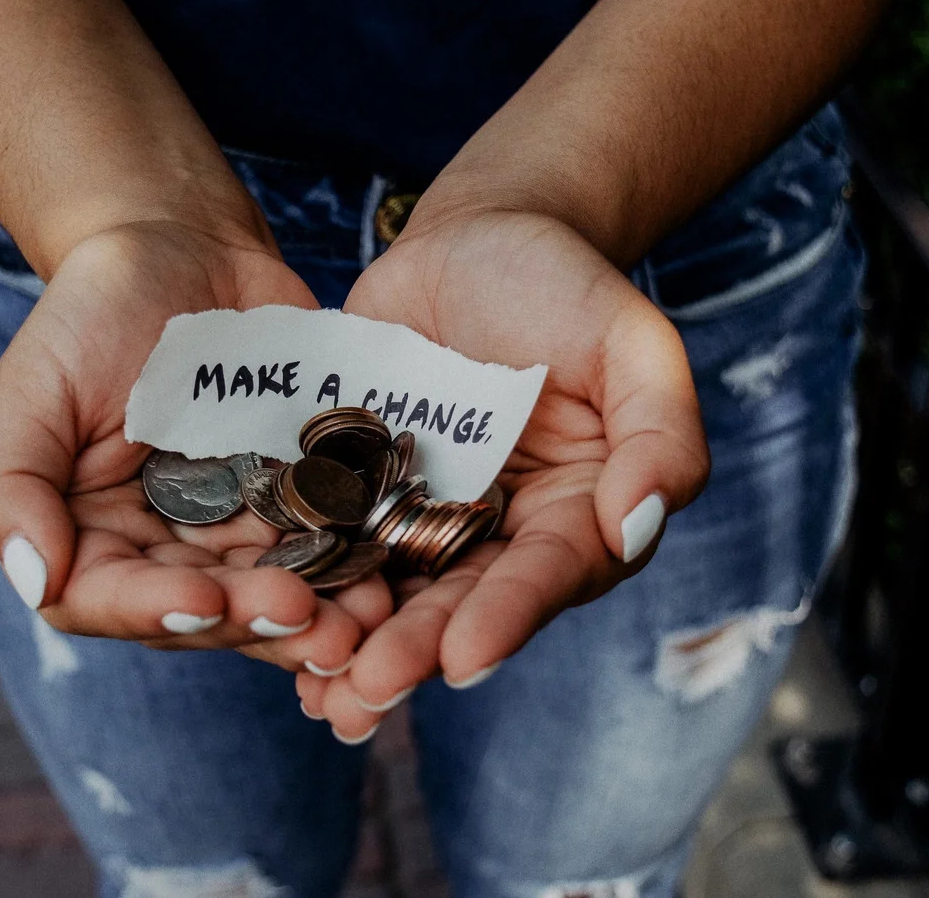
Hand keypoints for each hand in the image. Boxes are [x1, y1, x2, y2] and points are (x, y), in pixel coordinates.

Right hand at [0, 222, 391, 671]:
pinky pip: (330, 544)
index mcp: (89, 538)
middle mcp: (164, 551)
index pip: (109, 600)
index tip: (207, 601)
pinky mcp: (300, 500)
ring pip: (275, 593)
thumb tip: (35, 579)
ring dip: (321, 617)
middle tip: (310, 621)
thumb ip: (8, 487)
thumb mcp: (31, 388)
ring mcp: (238, 530)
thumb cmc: (91, 313)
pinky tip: (391, 575)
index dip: (157, 612)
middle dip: (257, 621)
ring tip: (365, 621)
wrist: (183, 247)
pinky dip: (358, 565)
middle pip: (206, 612)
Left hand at [299, 210, 709, 738]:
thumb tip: (638, 525)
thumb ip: (660, 433)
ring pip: (392, 591)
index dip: (508, 616)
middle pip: (461, 602)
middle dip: (416, 649)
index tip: (465, 657)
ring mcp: (424, 514)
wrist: (477, 237)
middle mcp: (500, 532)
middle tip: (369, 689)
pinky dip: (306, 582)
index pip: (547, 574)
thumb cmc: (566, 284)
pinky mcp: (359, 488)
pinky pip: (332, 541)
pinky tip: (268, 622)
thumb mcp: (632, 342)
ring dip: (356, 643)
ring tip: (318, 690)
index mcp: (576, 513)